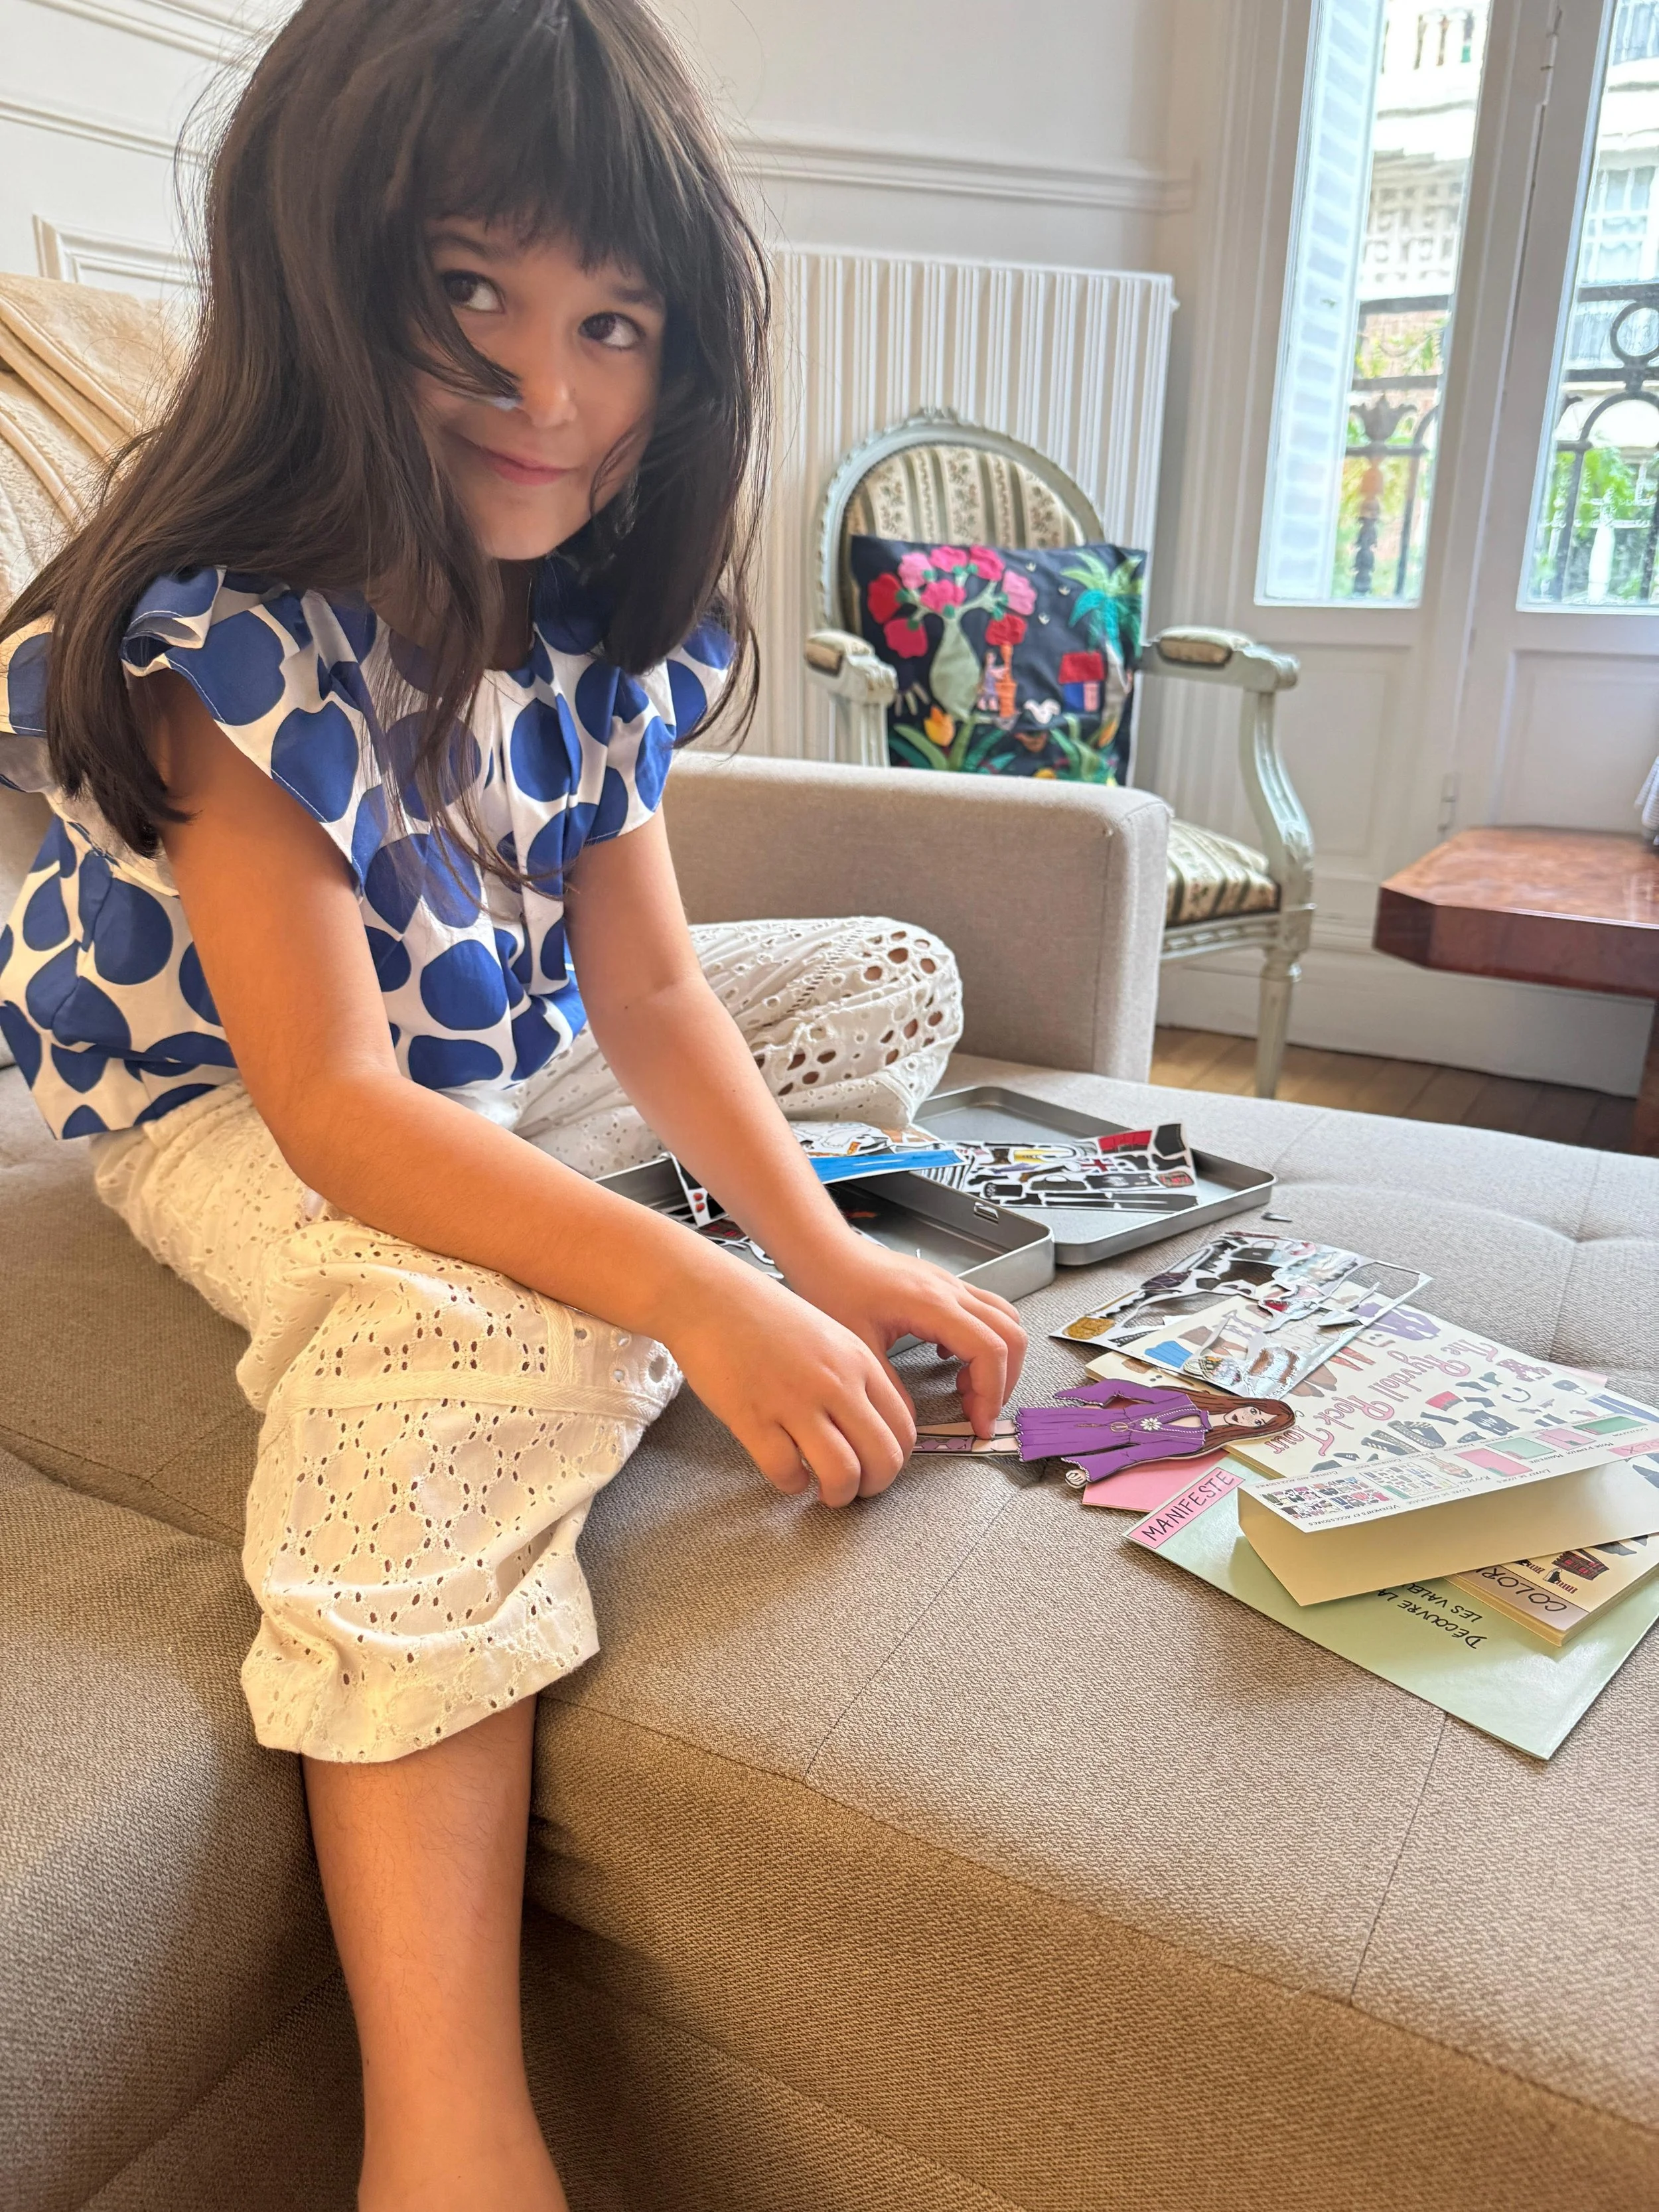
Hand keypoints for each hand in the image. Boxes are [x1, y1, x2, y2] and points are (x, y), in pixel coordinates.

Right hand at [661, 1261, 919, 1507]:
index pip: (904, 1429)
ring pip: (843, 1474)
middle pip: (883, 1459)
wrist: (707, 1296)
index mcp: (858, 1361)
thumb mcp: (827, 1335)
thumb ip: (852, 1377)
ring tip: (824, 1490)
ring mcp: (795, 1401)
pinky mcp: (754, 1418)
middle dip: (873, 1487)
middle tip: (854, 1488)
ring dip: (838, 1495)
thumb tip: (868, 1427)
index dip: (894, 1461)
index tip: (875, 1467)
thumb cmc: (762, 1314)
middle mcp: (835, 1383)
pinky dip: (792, 1483)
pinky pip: (787, 1472)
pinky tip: (787, 1471)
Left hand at [784, 1236, 1025, 1439]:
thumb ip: (889, 1388)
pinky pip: (985, 1312)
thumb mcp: (858, 1347)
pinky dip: (982, 1342)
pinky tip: (949, 1359)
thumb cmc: (833, 1286)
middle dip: (1004, 1380)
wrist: (823, 1251)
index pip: (989, 1349)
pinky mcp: (943, 1286)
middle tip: (980, 1411)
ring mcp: (950, 1285)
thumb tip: (910, 1424)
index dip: (992, 1392)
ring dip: (998, 1359)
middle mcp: (949, 1290)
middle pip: (1010, 1335)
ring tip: (966, 1388)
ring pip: (1005, 1320)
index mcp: (932, 1303)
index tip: (980, 1422)